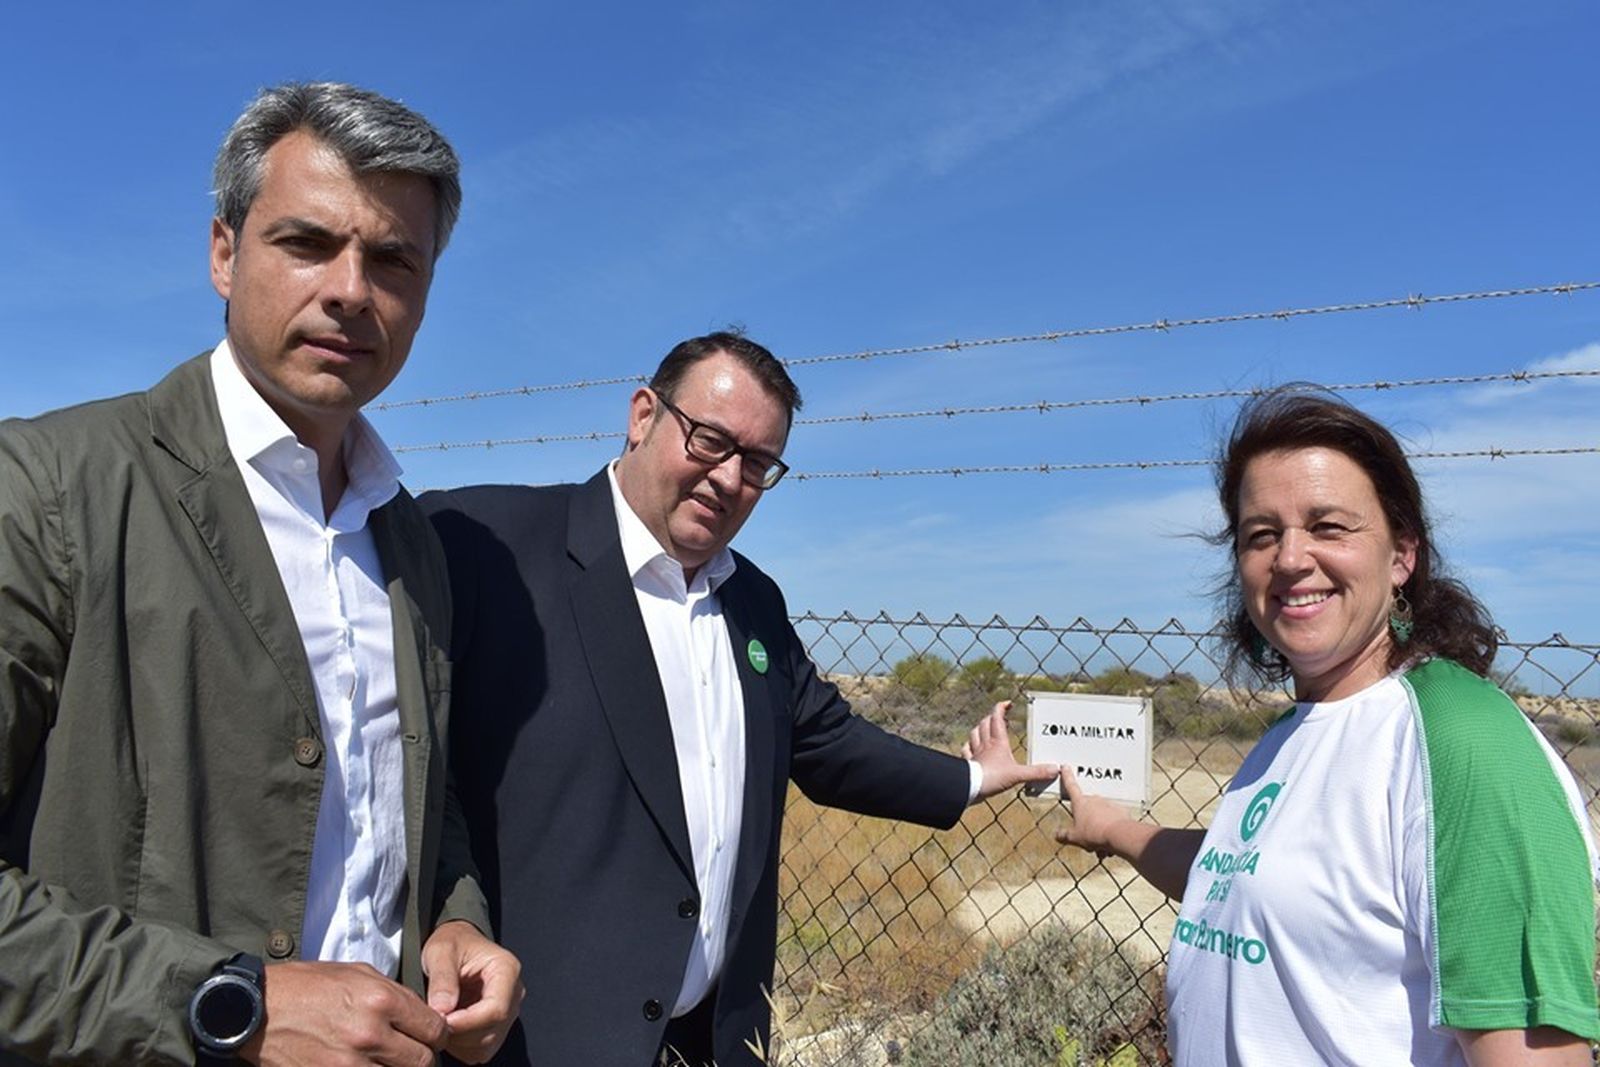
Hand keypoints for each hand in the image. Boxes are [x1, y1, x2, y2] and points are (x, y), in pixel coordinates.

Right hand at [240, 960, 446, 1066]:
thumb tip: (423, 1014)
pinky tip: (368, 1066)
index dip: (438, 1035)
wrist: (257, 1010)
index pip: (435, 1029)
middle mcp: (371, 1034)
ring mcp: (349, 1064)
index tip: (432, 1036)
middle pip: (423, 1061)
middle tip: (414, 1053)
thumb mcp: (357, 973)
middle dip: (423, 1058)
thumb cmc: (308, 986)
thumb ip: (395, 994)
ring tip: (389, 1060)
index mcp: (382, 1000)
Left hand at [421, 919, 523, 1063]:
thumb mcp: (440, 951)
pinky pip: (482, 1050)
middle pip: (493, 1031)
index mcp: (506, 970)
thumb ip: (442, 978)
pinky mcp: (497, 1025)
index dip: (468, 1022)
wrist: (457, 943)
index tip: (442, 1020)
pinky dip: (462, 1047)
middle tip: (434, 1021)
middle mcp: (513, 993)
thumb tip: (443, 1009)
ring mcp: (508, 1011)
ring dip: (459, 1042)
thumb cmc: (453, 943)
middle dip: (460, 1033)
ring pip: (487, 1045)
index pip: (497, 1009)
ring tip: (440, 1022)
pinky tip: (449, 1027)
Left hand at [961, 701, 1059, 800]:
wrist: (970, 788)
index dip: (1001, 707)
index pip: (997, 717)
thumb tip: (1053, 769)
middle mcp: (985, 744)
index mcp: (997, 742)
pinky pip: (966, 750)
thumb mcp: (1018, 775)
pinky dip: (969, 746)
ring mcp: (975, 752)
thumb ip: (1036, 772)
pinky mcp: (969, 763)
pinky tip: (971, 747)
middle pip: (986, 723)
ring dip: (980, 728)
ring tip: (986, 728)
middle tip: (1000, 716)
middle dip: (993, 716)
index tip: (1008, 704)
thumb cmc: (991, 778)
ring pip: (975, 733)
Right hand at [1053, 765, 1133, 858]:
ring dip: (1099, 823)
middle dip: (1086, 817)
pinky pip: (1112, 816)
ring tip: (1100, 839)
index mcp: (1080, 803)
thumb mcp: (1075, 837)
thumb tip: (1057, 834)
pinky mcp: (1120, 810)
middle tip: (1087, 832)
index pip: (1071, 786)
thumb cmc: (1095, 833)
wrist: (1118, 834)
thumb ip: (1064, 835)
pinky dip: (1110, 824)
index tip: (1065, 767)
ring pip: (1100, 813)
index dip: (1067, 776)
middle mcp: (1094, 800)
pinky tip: (1110, 836)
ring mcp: (1107, 804)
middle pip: (1086, 805)